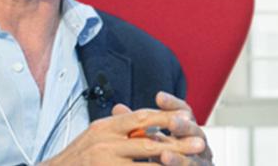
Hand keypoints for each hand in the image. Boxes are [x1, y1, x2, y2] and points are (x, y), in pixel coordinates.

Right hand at [41, 107, 204, 165]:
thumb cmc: (76, 159)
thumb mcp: (96, 135)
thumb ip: (119, 127)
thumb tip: (143, 118)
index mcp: (105, 127)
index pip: (140, 117)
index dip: (166, 117)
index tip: (188, 116)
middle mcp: (104, 143)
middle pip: (147, 142)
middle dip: (177, 143)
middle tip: (201, 144)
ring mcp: (104, 162)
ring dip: (171, 165)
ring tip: (192, 164)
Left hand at [141, 91, 212, 165]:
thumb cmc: (165, 157)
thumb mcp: (151, 140)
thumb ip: (138, 125)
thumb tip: (117, 108)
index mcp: (185, 129)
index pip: (182, 111)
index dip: (172, 104)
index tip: (159, 97)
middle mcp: (197, 142)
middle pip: (193, 131)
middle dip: (182, 127)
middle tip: (172, 123)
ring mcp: (202, 160)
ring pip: (194, 156)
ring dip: (179, 156)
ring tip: (164, 155)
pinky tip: (165, 162)